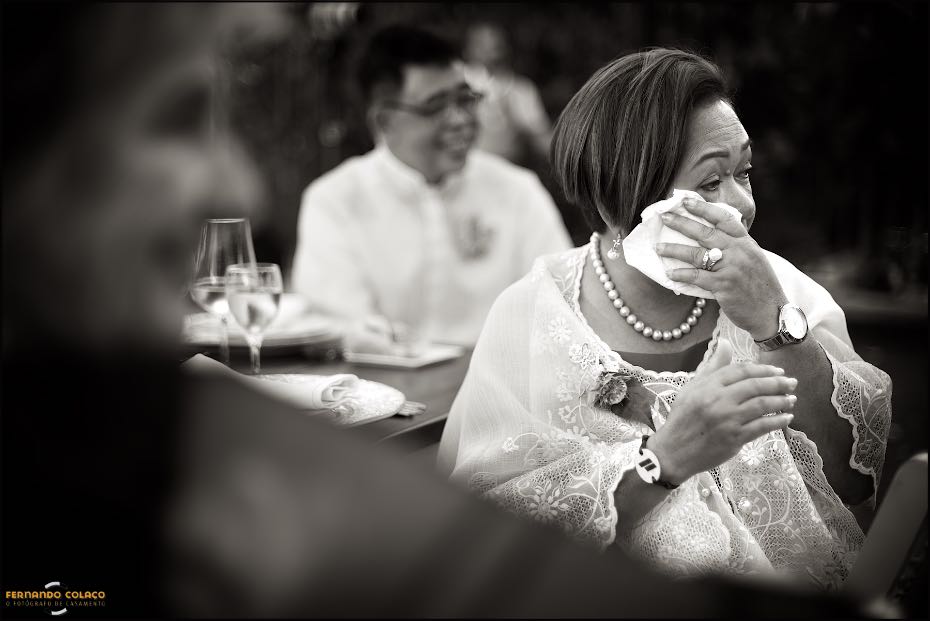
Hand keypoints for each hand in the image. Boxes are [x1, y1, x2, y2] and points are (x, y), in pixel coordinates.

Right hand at [649, 340, 796, 484]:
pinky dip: (778, 421)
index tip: (778, 372)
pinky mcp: (734, 438)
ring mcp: (728, 420)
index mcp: (708, 386)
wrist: (674, 451)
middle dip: (778, 383)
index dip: (763, 370)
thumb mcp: (692, 388)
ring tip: (792, 399)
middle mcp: (718, 400)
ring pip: (762, 405)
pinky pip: (762, 426)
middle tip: (792, 383)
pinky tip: (787, 418)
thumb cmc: (683, 418)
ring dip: (781, 401)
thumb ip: (713, 367)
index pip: (741, 371)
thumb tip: (725, 343)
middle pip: (755, 386)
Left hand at [655, 198, 787, 340]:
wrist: (771, 312)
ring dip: (674, 250)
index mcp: (745, 242)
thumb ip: (735, 246)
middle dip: (682, 223)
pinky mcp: (724, 286)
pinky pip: (697, 277)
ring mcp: (732, 268)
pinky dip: (681, 274)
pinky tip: (669, 273)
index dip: (704, 208)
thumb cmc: (759, 286)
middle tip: (664, 218)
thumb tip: (709, 236)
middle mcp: (739, 251)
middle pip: (706, 232)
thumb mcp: (752, 259)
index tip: (685, 201)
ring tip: (658, 248)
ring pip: (697, 254)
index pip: (724, 218)